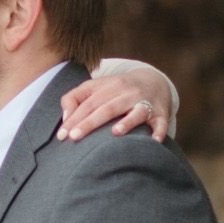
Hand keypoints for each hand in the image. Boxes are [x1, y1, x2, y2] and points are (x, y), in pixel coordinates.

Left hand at [57, 63, 172, 142]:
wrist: (154, 81)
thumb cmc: (116, 91)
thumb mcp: (95, 87)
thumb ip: (74, 98)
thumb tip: (65, 118)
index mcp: (109, 86)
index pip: (89, 103)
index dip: (74, 118)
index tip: (62, 136)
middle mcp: (128, 93)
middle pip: (107, 108)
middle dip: (90, 122)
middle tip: (74, 137)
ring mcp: (146, 103)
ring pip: (136, 112)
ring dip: (127, 122)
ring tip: (115, 133)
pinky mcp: (161, 114)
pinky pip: (161, 123)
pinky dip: (159, 131)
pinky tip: (154, 141)